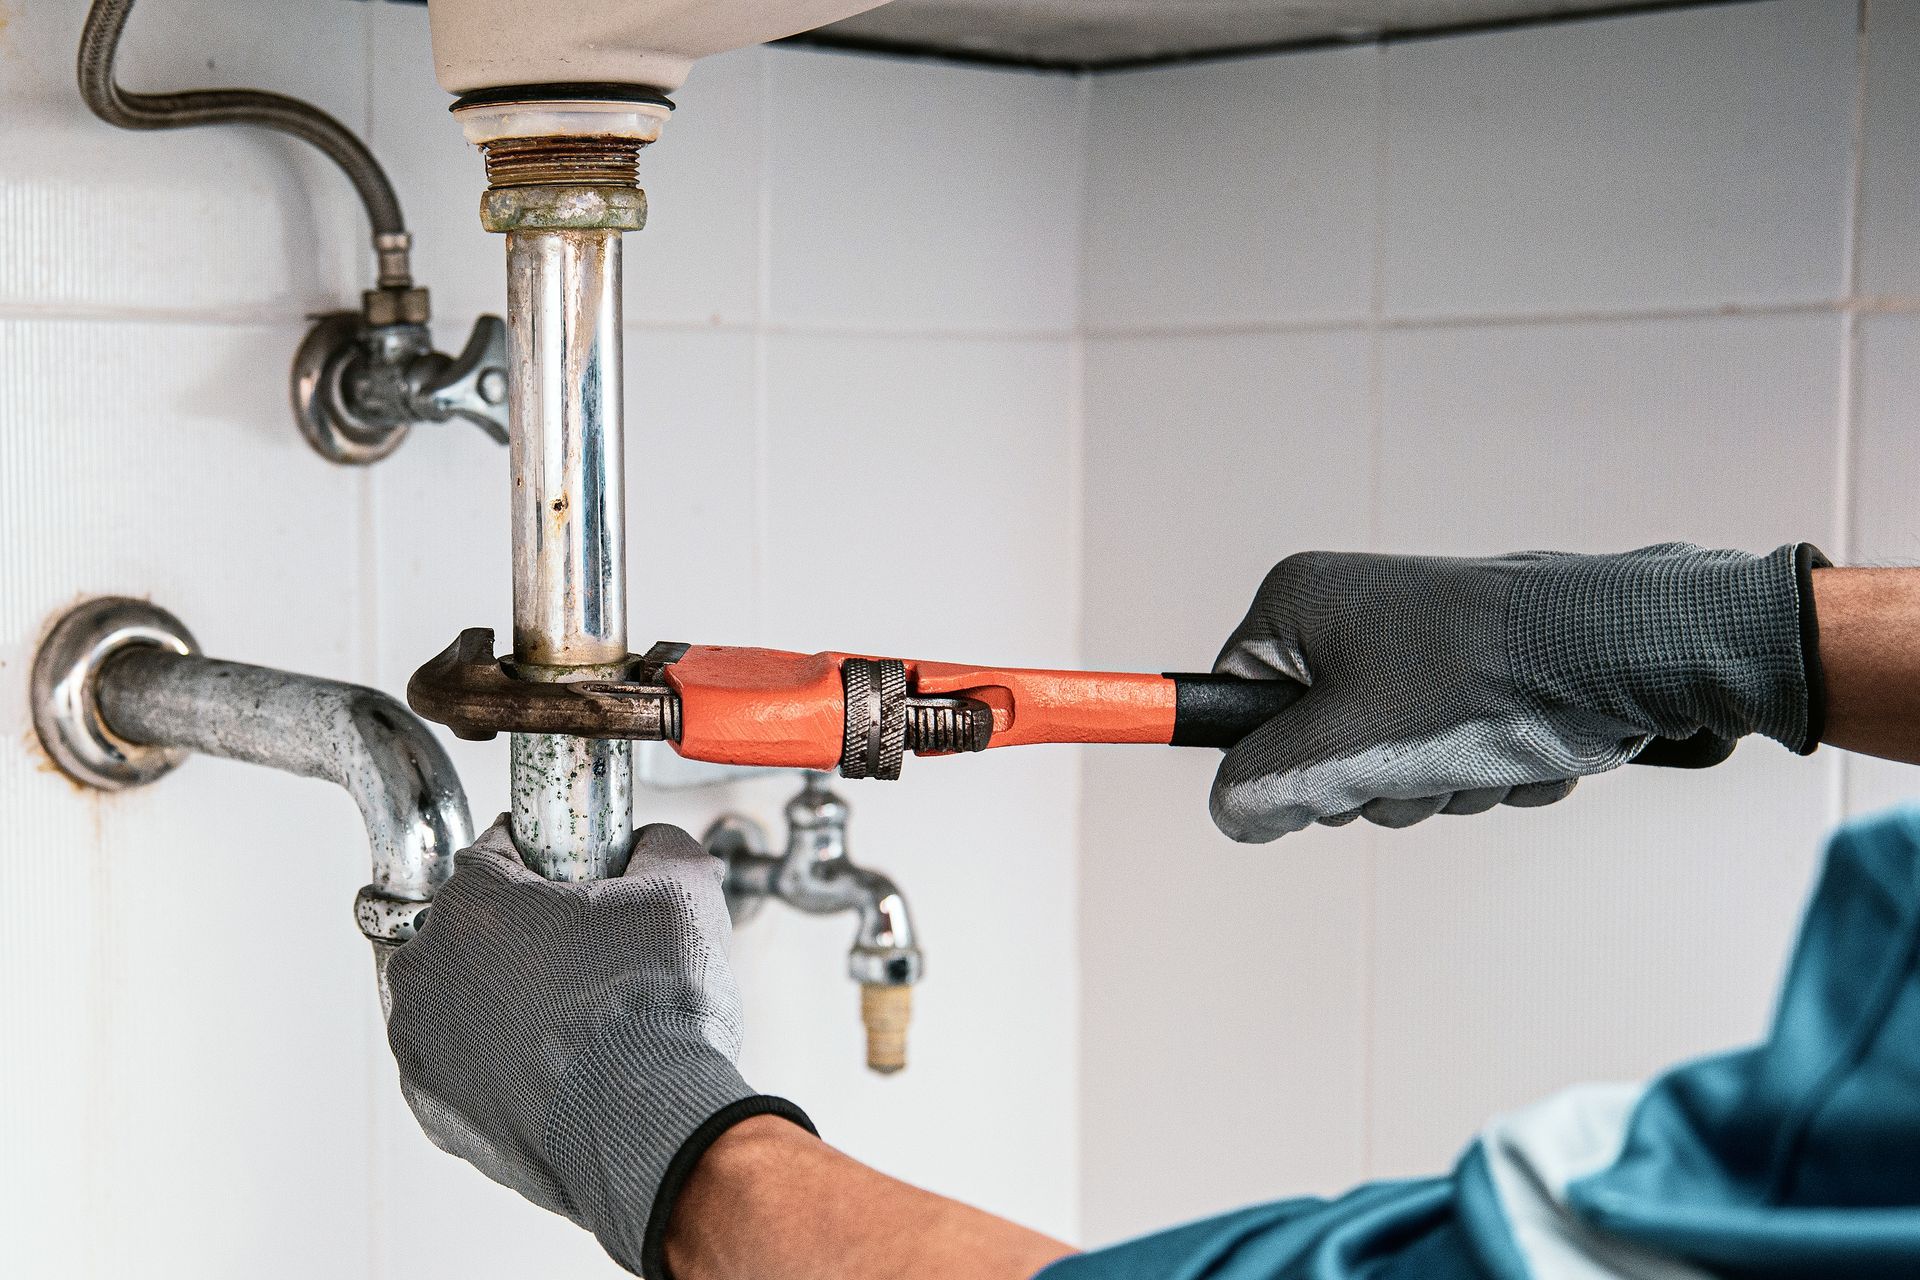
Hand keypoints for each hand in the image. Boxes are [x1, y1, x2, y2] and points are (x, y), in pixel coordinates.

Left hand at [383, 817, 810, 1276]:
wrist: (651, 1128)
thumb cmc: (655, 1014)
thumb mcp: (683, 889)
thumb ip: (659, 846)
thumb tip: (652, 846)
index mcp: (473, 904)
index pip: (494, 853)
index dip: (544, 860)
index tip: (574, 879)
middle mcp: (428, 970)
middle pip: (470, 928)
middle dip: (519, 933)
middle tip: (584, 954)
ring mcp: (424, 1045)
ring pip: (459, 997)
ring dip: (501, 997)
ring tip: (573, 1016)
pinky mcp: (436, 1108)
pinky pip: (461, 1064)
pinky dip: (496, 1060)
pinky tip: (555, 1065)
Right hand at [1210, 543, 1824, 841]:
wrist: (1634, 651)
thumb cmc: (1486, 683)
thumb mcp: (1341, 750)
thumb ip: (1258, 788)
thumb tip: (1233, 814)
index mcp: (1299, 602)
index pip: (1231, 706)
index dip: (1276, 764)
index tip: (1328, 779)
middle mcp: (1353, 610)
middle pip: (1315, 747)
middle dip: (1378, 785)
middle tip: (1421, 768)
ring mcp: (1420, 641)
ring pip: (1392, 762)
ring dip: (1442, 787)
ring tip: (1489, 753)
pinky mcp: (1480, 672)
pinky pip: (1453, 754)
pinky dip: (1488, 772)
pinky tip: (1529, 748)